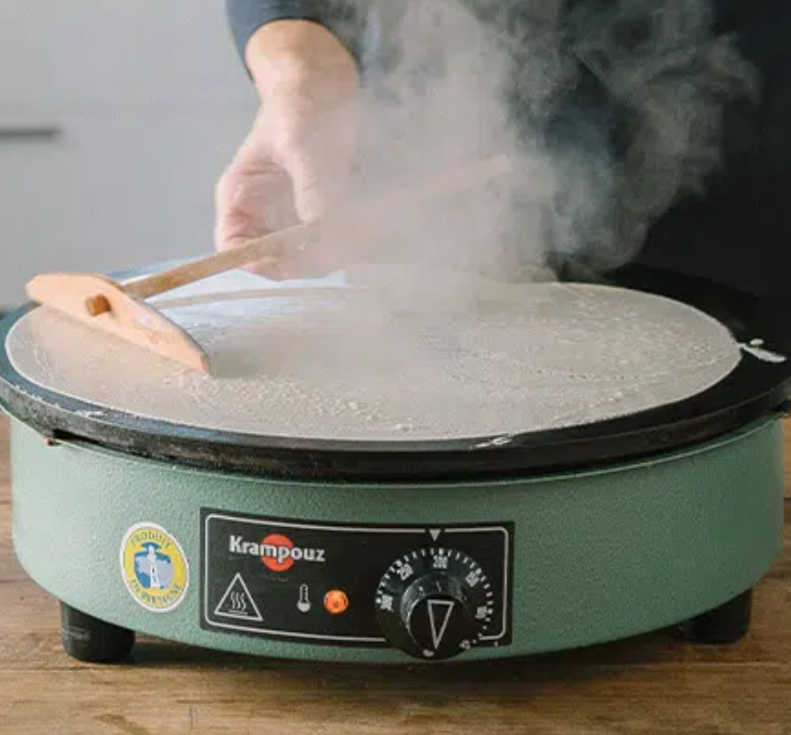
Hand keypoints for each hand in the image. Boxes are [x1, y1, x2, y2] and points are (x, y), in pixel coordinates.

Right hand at [215, 21, 359, 278]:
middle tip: (340, 247)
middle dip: (306, 260)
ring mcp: (292, 219)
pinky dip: (346, 242)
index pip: (234, 248)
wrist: (325, 82)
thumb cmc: (299, 104)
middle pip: (276, 261)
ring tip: (357, 235)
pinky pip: (331, 242)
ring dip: (331, 253)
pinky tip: (363, 228)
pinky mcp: (322, 215)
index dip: (260, 262)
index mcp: (239, 199)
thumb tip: (323, 231)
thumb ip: (311, 189)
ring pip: (308, 256)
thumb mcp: (301, 142)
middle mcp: (263, 217)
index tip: (294, 258)